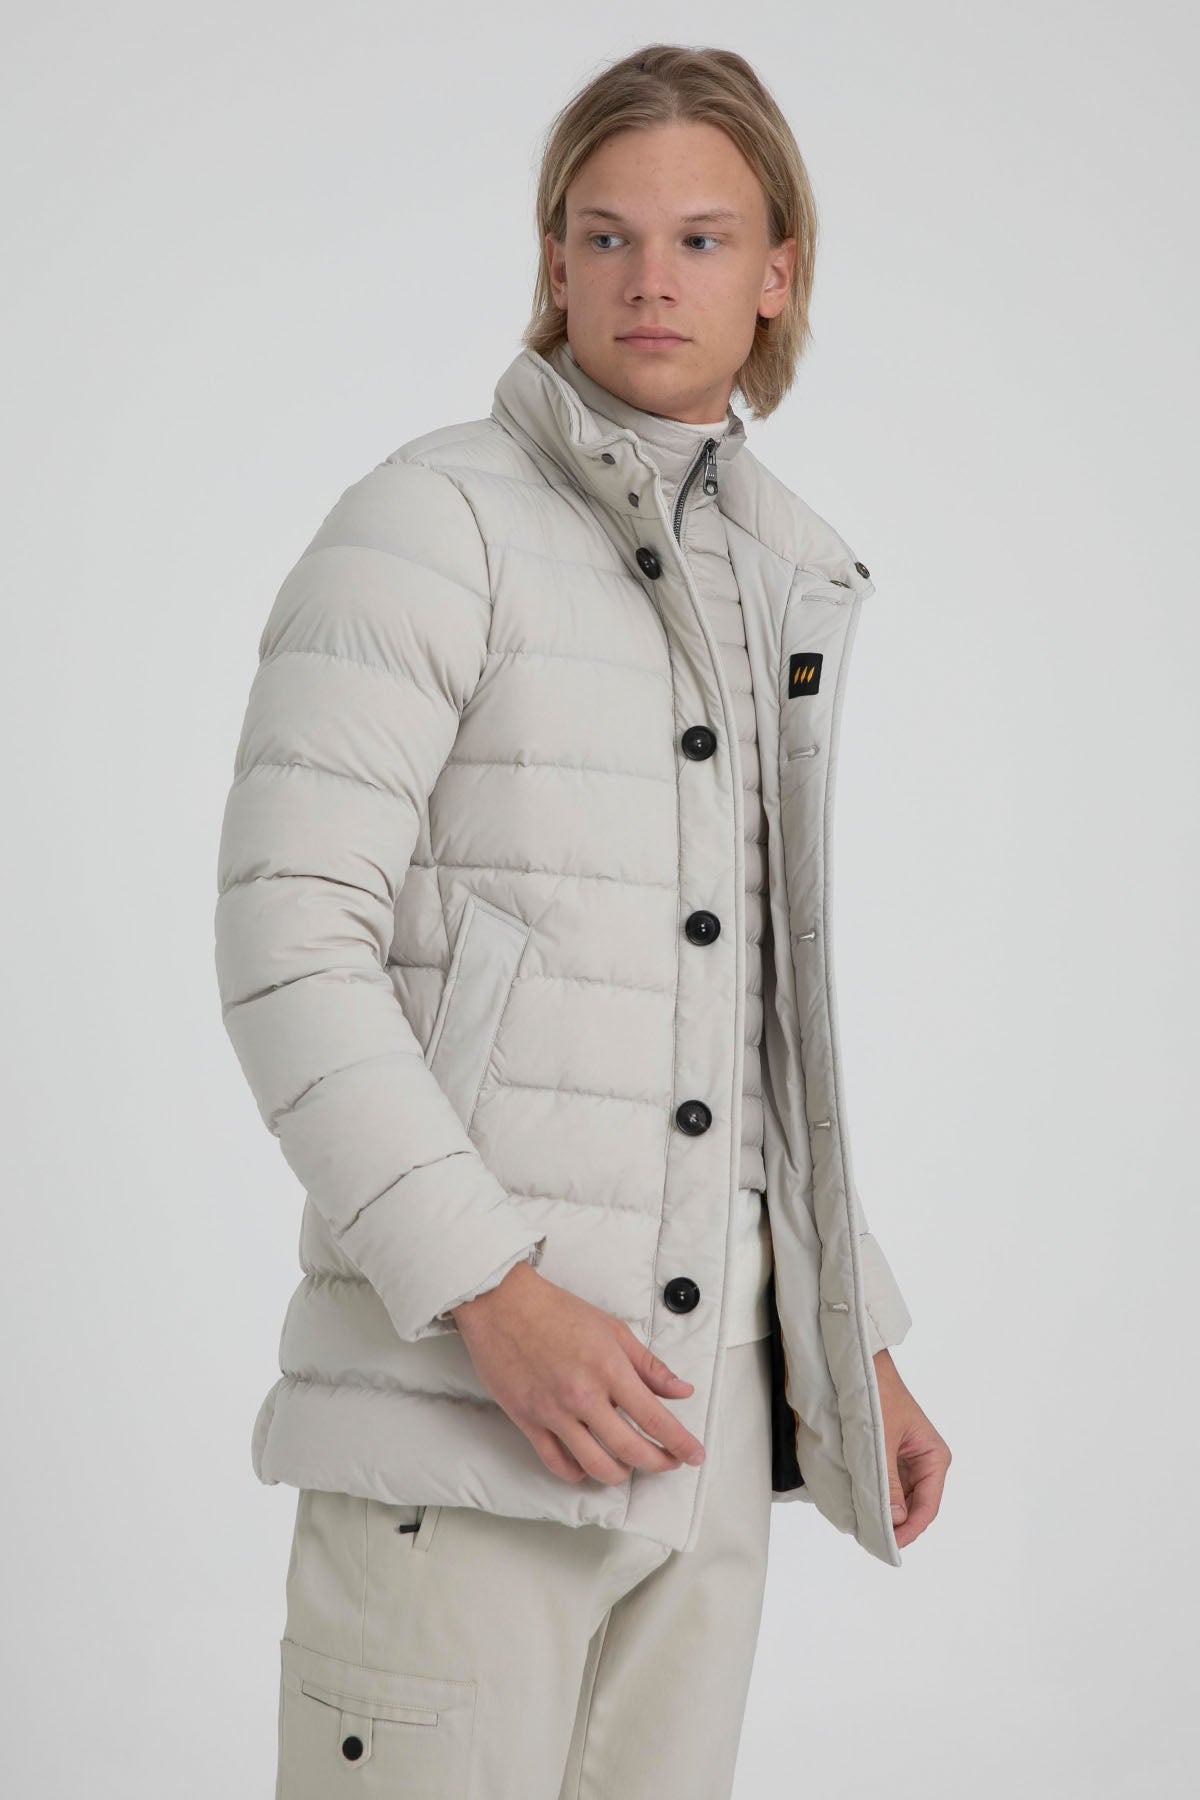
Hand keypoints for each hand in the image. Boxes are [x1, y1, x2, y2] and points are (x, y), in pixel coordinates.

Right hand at [450, 1259, 705, 1486]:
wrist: (501, 1303)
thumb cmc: (556, 1310)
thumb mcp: (612, 1329)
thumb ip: (649, 1365)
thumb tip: (681, 1391)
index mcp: (609, 1368)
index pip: (655, 1419)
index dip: (680, 1443)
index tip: (695, 1455)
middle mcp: (583, 1396)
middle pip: (631, 1450)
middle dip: (658, 1463)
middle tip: (668, 1463)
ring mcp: (553, 1412)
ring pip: (596, 1466)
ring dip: (620, 1474)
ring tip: (629, 1466)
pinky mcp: (527, 1421)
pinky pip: (556, 1463)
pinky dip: (578, 1474)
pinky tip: (587, 1467)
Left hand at [872, 1349, 950, 1547]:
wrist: (864, 1367)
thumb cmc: (879, 1396)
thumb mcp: (883, 1441)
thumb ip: (888, 1481)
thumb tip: (894, 1520)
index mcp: (934, 1458)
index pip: (926, 1507)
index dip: (909, 1530)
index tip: (888, 1546)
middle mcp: (926, 1464)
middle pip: (914, 1508)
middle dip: (895, 1525)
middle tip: (869, 1540)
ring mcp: (908, 1463)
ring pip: (899, 1501)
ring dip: (884, 1513)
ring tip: (863, 1527)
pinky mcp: (891, 1460)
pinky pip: (887, 1488)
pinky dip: (876, 1498)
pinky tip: (861, 1506)